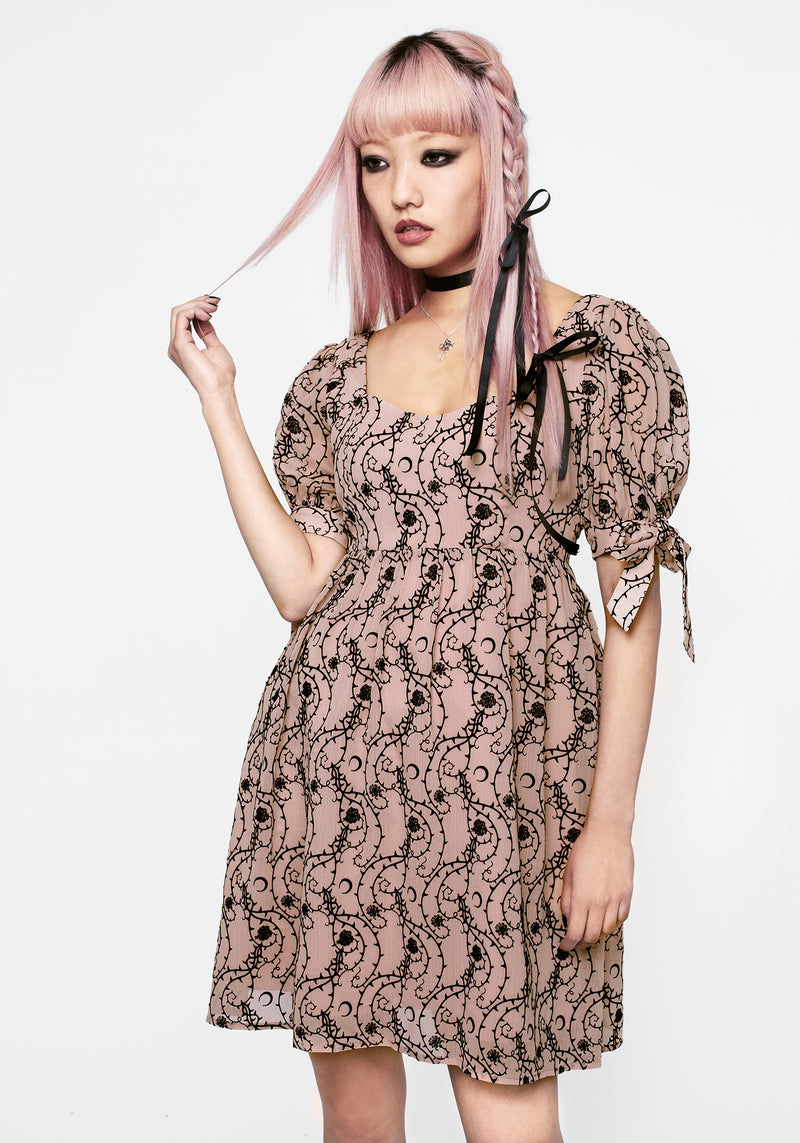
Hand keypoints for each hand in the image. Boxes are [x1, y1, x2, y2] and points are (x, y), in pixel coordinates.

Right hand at [168, 294, 235, 401]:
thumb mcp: (215, 346)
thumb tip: (204, 318)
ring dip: (197, 305)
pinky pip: (182, 317)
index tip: (213, 304)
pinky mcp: (179, 343)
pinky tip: (207, 314)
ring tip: (213, 308)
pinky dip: (195, 310)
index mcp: (183, 346)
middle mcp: (176, 345)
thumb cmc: (220, 376)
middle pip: (179, 313)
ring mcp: (176, 344)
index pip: (183, 319)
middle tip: (214, 302)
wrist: (219, 390)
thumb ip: (207, 332)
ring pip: (178, 312)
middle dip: (197, 303)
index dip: (197, 307)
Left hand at [558, 821, 632, 950]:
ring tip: (589, 931)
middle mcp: (600, 902)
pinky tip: (605, 920)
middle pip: (592, 935)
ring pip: (608, 929)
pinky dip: (612, 923)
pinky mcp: (627, 894)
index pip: (575, 932)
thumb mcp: (568, 874)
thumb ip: (567, 899)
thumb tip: (567, 917)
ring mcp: (616, 899)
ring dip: (597, 934)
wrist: (608, 834)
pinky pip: (621, 917)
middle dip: (582, 943)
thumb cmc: (586, 849)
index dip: (569, 944)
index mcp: (582, 898)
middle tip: (575, 943)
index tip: (565, 946)